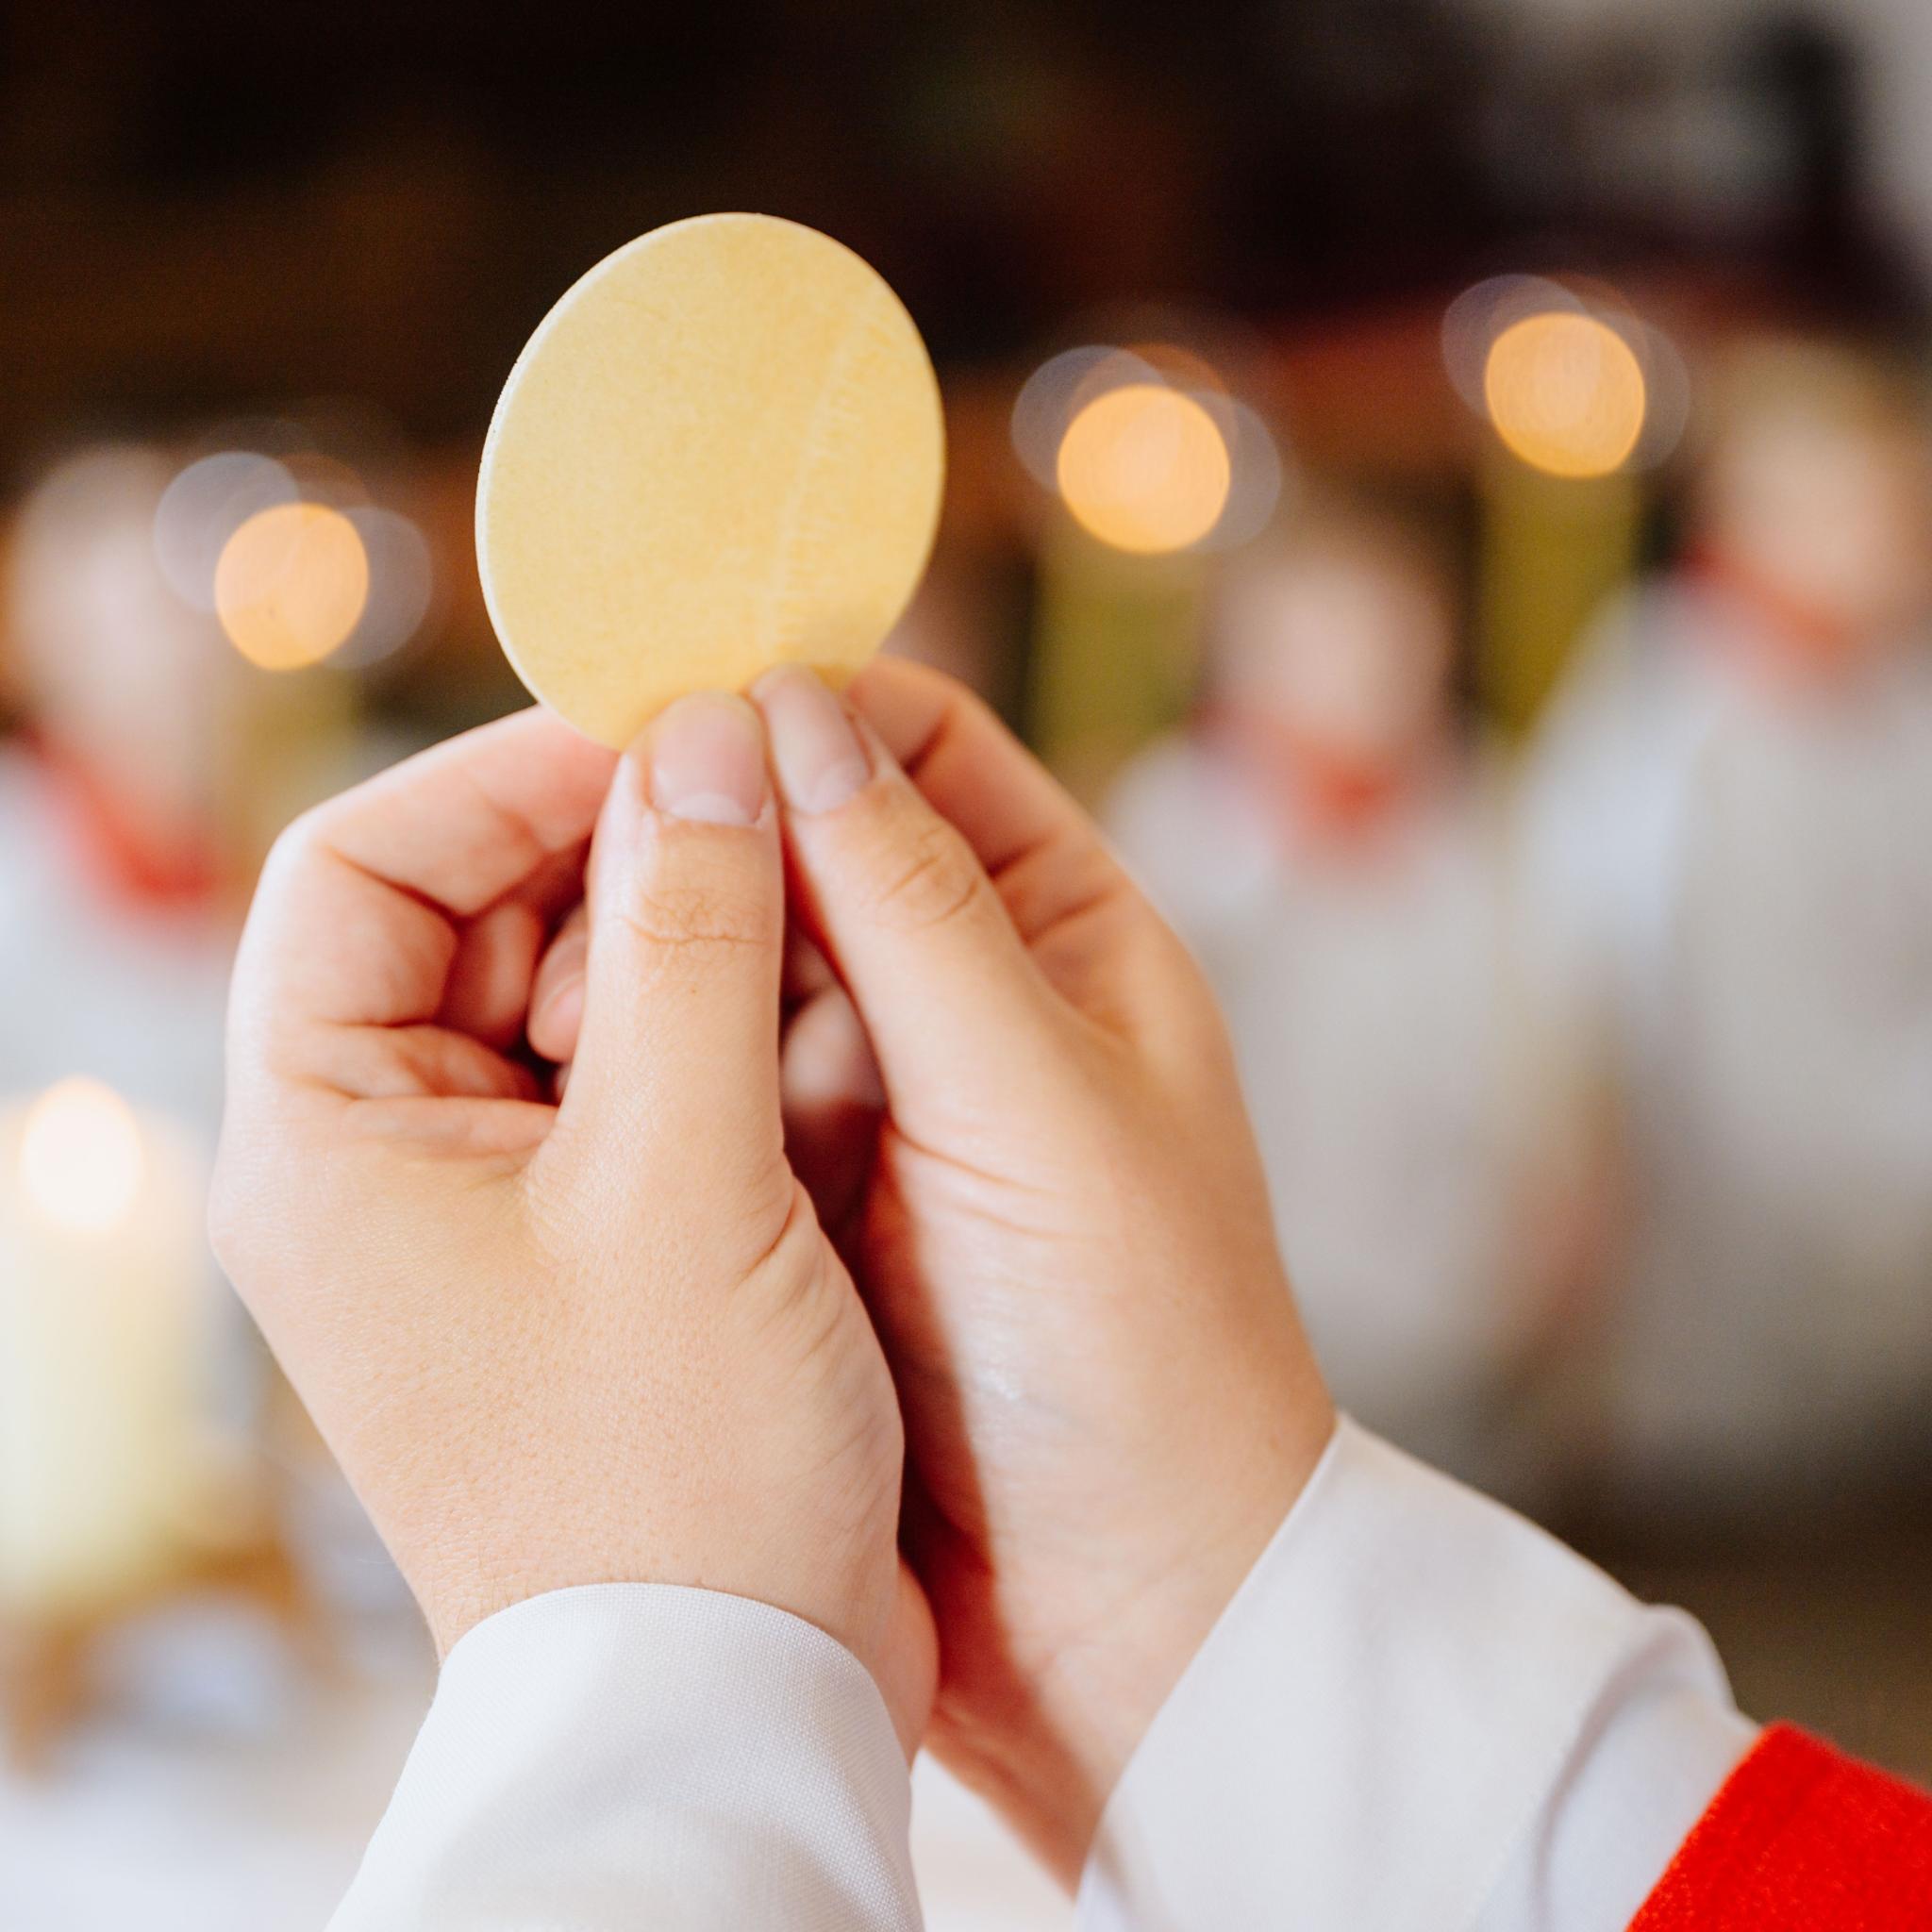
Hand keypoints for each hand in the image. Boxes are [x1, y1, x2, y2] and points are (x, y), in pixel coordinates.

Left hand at [211, 697, 934, 1752]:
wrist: (728, 1696)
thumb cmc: (678, 1473)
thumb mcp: (687, 1179)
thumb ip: (694, 940)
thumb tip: (705, 739)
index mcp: (327, 1137)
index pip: (364, 864)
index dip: (504, 774)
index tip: (666, 732)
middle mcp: (378, 1160)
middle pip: (465, 913)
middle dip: (609, 846)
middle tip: (759, 805)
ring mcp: (478, 1204)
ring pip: (559, 987)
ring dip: (677, 937)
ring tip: (796, 930)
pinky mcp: (576, 1242)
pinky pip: (624, 1076)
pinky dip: (707, 1032)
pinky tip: (805, 1035)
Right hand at [534, 663, 1334, 1877]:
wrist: (1124, 1614)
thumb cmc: (1138, 1347)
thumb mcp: (1035, 1101)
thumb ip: (913, 907)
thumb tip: (793, 705)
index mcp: (1065, 936)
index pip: (919, 747)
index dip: (798, 705)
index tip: (663, 703)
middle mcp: (968, 998)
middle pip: (805, 844)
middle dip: (705, 846)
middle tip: (591, 877)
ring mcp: (875, 1098)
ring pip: (735, 965)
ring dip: (662, 967)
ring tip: (579, 1010)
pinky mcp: (800, 1194)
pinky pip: (703, 1084)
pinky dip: (649, 1072)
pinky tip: (587, 1089)